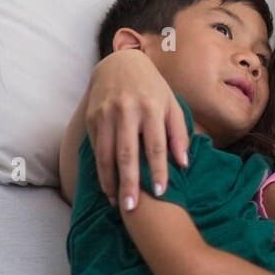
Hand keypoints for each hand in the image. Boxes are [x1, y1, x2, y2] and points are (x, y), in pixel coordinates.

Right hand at [85, 49, 187, 210]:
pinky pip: (95, 148)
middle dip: (129, 183)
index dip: (158, 170)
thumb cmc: (152, 88)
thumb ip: (179, 133)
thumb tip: (183, 164)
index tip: (161, 192)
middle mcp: (127, 111)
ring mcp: (105, 114)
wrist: (120, 64)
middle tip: (132, 209)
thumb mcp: (171, 104)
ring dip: (110, 181)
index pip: (155, 145)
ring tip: (116, 203)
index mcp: (151, 108)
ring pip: (106, 154)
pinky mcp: (91, 118)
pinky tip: (106, 184)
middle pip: (127, 154)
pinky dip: (100, 168)